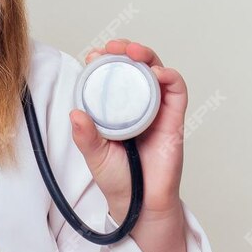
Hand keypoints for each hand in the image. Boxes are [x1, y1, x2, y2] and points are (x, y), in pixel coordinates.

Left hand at [71, 39, 187, 223]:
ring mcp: (156, 110)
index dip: (103, 61)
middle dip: (125, 50)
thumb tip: (74, 113)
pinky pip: (176, 91)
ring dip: (146, 56)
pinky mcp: (174, 119)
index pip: (110, 75)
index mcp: (115, 109)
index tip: (93, 55)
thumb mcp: (95, 155)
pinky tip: (158, 73)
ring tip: (133, 51)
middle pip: (135, 67)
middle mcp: (136, 105)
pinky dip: (170, 76)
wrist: (141, 204)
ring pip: (156, 72)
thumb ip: (85, 136)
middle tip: (113, 47)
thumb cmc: (119, 180)